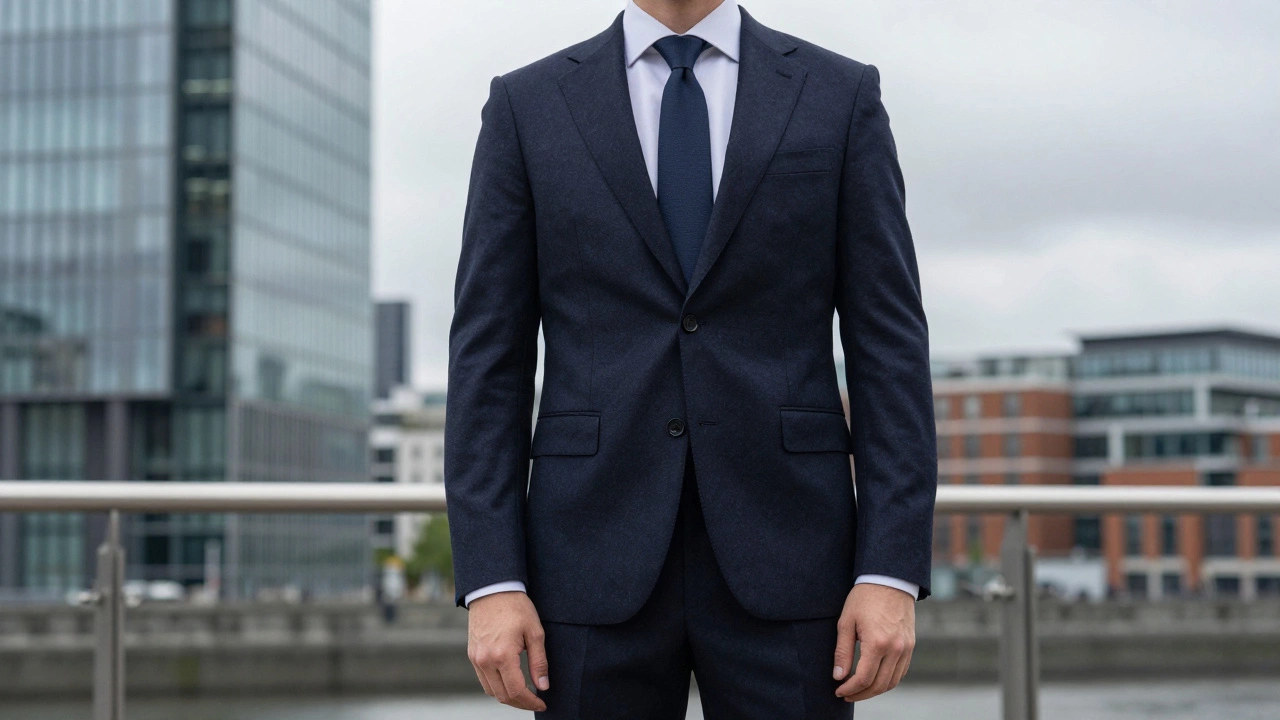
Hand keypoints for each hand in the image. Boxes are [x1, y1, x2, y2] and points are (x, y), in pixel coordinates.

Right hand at [466, 591, 548, 711]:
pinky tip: (510, 682)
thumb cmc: (516, 607)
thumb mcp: (535, 632)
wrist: (492, 589)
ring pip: (491, 690)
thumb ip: (539, 662)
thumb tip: (543, 686)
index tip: (542, 703)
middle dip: (521, 703)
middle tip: (536, 701)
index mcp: (502, 655)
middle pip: (502, 695)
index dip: (531, 702)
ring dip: (508, 696)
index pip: (517, 691)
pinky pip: (483, 679)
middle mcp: (485, 660)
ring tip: (524, 694)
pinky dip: (496, 686)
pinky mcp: (472, 654)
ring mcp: (476, 658)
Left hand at [832, 583, 915, 702]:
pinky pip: (901, 672)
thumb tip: (839, 676)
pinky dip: (888, 680)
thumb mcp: (846, 622)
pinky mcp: (911, 645)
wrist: (889, 580)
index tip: (838, 691)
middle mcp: (895, 649)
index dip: (850, 688)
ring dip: (875, 690)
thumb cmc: (864, 598)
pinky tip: (875, 679)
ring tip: (859, 690)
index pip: (864, 678)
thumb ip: (842, 652)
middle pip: (879, 685)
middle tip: (846, 694)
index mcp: (877, 643)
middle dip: (861, 694)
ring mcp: (906, 648)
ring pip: (892, 682)